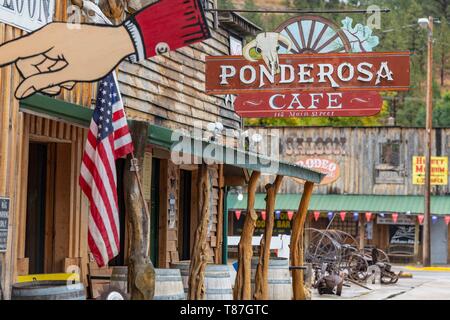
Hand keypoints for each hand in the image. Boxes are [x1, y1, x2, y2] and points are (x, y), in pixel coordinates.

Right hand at [0, 22, 134, 98]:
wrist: (120, 42)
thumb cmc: (99, 57)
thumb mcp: (71, 74)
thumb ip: (43, 82)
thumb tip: (19, 92)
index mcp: (46, 40)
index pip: (11, 51)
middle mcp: (46, 35)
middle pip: (25, 61)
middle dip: (37, 78)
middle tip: (58, 88)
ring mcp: (53, 37)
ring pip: (38, 61)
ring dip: (49, 76)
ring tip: (69, 82)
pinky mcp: (60, 40)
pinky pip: (48, 57)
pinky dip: (56, 69)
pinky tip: (70, 75)